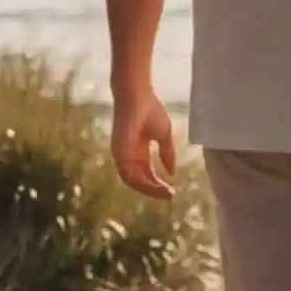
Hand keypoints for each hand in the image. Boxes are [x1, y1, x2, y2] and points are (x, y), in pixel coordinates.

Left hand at [111, 83, 179, 198]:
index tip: (172, 192)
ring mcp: (121, 155)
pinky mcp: (118, 152)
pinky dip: (141, 182)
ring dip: (149, 189)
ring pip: (133, 181)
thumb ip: (167, 153)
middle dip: (155, 190)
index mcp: (138, 151)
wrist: (137, 95)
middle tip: (170, 196)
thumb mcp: (164, 135)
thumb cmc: (150, 109)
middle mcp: (127, 156)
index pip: (147, 174)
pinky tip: (155, 184)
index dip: (159, 184)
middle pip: (140, 180)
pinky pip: (127, 173)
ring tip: (165, 193)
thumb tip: (172, 173)